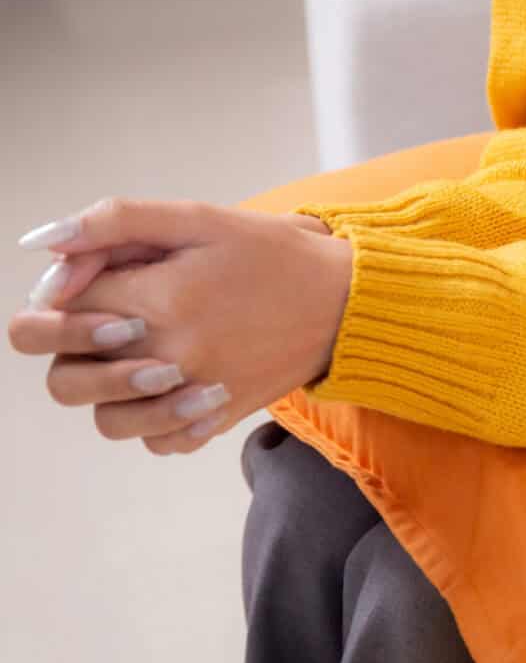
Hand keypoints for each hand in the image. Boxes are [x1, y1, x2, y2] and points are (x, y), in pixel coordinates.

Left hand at [8, 198, 349, 453]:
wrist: (346, 303)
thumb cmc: (275, 255)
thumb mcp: (200, 219)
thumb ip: (117, 223)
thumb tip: (42, 244)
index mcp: (160, 301)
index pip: (63, 303)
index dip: (71, 281)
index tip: (105, 269)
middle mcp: (170, 358)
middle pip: (65, 374)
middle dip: (69, 342)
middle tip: (108, 317)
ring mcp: (193, 397)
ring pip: (107, 419)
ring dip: (107, 388)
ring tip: (140, 353)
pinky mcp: (218, 420)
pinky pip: (158, 443)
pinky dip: (154, 421)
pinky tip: (173, 385)